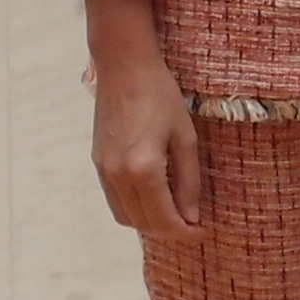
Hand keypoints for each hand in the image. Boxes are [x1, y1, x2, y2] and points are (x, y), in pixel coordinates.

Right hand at [91, 44, 204, 235]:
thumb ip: (188, 181)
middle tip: (192, 224)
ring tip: (174, 212)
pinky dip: (134, 208)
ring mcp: (104, 171)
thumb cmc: (160, 95)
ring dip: (150, 222)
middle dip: (169, 231)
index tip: (202, 231)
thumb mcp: (185, 137)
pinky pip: (115, 201)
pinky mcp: (97, 163)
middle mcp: (118, 175)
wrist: (123, 67)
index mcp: (144, 169)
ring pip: (126, 217)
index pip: (164, 220)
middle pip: (144, 224)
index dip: (185, 232)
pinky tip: (153, 197)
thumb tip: (191, 217)